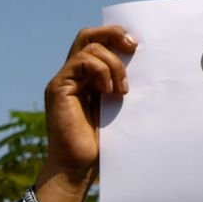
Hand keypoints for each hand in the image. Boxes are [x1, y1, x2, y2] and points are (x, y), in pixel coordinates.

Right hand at [41, 25, 135, 189]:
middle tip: (133, 48)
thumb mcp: (117, 106)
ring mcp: (63, 81)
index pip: (97, 42)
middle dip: (113, 34)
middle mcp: (72, 76)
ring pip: (89, 47)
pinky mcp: (58, 89)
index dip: (116, 37)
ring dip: (113, 64)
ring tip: (121, 89)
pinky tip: (108, 92)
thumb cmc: (100, 144)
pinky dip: (101, 71)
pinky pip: (82, 62)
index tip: (136, 48)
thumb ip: (121, 84)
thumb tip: (145, 62)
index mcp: (85, 78)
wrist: (78, 167)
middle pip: (88, 35)